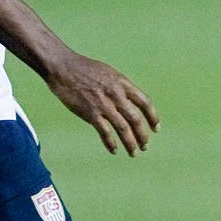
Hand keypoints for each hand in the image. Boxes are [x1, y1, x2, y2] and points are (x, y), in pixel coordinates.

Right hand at [45, 50, 159, 154]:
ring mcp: (104, 105)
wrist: (63, 67)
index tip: (156, 128)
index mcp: (123, 84)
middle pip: (136, 119)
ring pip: (123, 129)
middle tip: (145, 146)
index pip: (145, 102)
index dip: (153, 117)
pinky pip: (105, 132)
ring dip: (130, 143)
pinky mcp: (91, 113)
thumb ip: (120, 87)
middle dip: (143, 135)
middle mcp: (116, 95)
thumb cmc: (84, 69)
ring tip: (134, 153)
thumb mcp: (109, 74)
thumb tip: (129, 100)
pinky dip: (111, 143)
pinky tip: (114, 150)